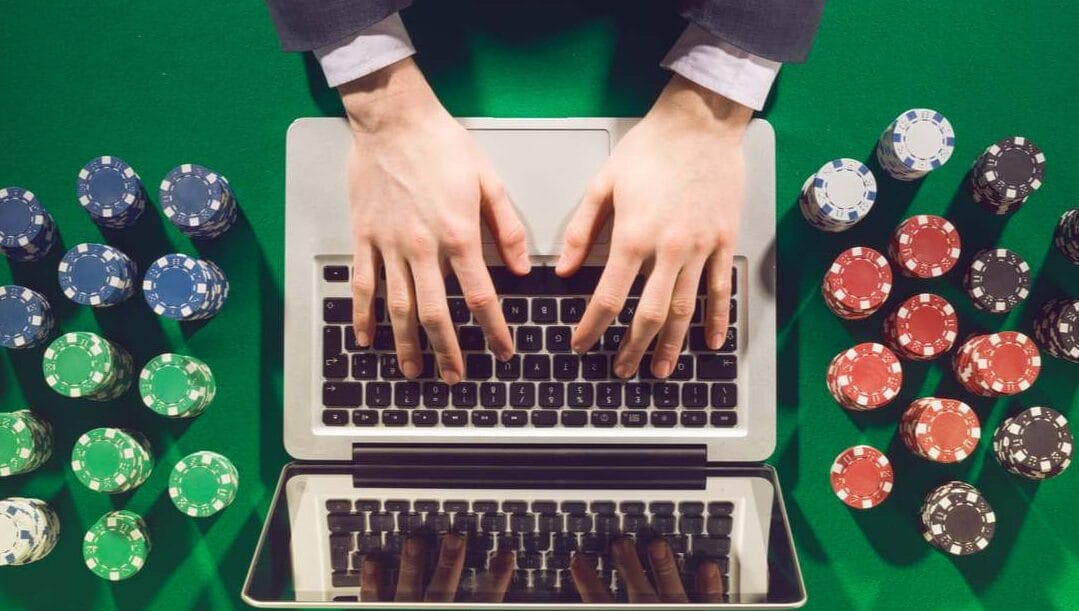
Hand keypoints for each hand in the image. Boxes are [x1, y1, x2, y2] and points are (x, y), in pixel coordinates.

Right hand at [340, 58, 529, 383]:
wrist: (393, 120)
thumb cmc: (441, 145)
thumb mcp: (488, 181)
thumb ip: (506, 228)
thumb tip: (523, 268)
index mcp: (458, 234)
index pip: (480, 296)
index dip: (493, 329)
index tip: (503, 351)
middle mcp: (423, 247)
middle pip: (436, 313)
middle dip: (448, 351)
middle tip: (456, 376)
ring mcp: (390, 245)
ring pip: (398, 307)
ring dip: (407, 344)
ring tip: (414, 371)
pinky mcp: (365, 237)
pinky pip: (363, 285)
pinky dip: (364, 316)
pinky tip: (367, 339)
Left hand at [359, 534, 514, 601]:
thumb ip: (482, 610)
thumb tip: (494, 604)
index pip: (482, 605)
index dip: (496, 581)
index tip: (505, 556)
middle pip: (441, 593)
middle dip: (448, 566)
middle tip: (455, 539)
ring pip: (407, 592)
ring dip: (410, 567)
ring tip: (414, 541)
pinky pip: (372, 602)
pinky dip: (371, 583)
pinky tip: (372, 562)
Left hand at [556, 75, 751, 378]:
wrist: (701, 124)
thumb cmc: (650, 148)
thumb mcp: (603, 183)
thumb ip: (581, 230)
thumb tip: (562, 270)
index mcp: (634, 235)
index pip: (608, 296)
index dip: (592, 327)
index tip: (580, 343)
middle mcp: (669, 248)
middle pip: (649, 313)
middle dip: (632, 347)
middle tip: (620, 369)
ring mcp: (701, 247)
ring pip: (685, 309)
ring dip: (671, 345)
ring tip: (660, 370)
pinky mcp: (724, 241)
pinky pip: (720, 289)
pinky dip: (716, 319)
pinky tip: (711, 342)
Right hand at [569, 538, 724, 603]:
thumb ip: (604, 605)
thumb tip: (589, 599)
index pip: (601, 603)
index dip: (588, 581)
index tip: (577, 560)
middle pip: (638, 591)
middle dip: (628, 565)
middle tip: (620, 542)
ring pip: (672, 591)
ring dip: (664, 567)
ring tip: (657, 544)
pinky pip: (710, 602)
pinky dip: (710, 586)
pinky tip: (708, 566)